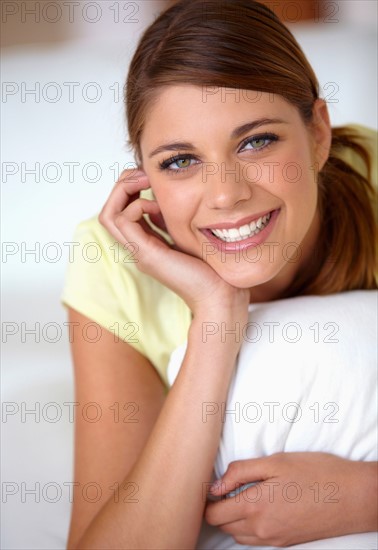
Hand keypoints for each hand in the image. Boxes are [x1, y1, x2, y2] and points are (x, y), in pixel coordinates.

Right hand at [99, 169, 248, 315]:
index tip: (151, 179)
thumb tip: (155, 200)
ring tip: (145, 182)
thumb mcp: (184, 234)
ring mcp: (139, 252)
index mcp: (145, 243)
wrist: (218, 294)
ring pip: (108, 215)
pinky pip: (123, 221)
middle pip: (108, 211)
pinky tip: (157, 206)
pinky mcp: (146, 254)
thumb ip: (167, 221)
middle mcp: (137, 247)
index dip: (130, 189)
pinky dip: (137, 205)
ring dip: (124, 191)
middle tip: (143, 174)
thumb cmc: (209, 267)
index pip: (120, 212)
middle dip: (122, 185)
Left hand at [205, 452, 377, 546]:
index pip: (213, 514)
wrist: (352, 497)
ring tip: (242, 494)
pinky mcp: (285, 543)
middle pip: (223, 525)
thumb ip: (240, 472)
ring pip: (238, 534)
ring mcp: (274, 539)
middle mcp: (261, 529)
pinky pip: (255, 539)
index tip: (211, 484)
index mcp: (254, 506)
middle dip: (219, 508)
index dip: (207, 499)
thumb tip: (215, 486)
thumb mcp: (275, 461)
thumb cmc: (315, 473)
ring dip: (233, 518)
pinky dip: (249, 526)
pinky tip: (260, 506)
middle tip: (226, 486)